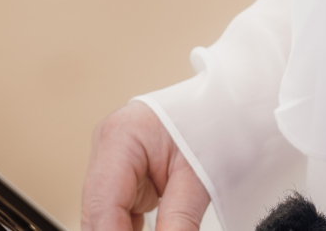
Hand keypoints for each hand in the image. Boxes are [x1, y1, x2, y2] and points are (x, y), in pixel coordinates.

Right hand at [83, 100, 212, 230]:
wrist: (228, 106)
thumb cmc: (216, 123)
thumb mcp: (198, 179)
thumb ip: (179, 223)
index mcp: (120, 137)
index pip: (103, 207)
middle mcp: (107, 147)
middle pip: (97, 215)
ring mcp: (112, 160)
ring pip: (103, 218)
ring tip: (162, 228)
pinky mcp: (123, 176)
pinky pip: (117, 215)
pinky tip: (158, 228)